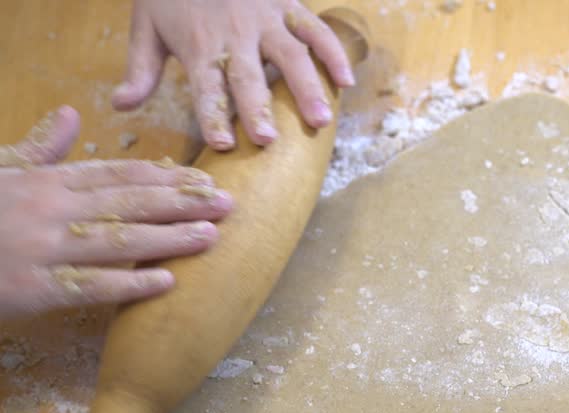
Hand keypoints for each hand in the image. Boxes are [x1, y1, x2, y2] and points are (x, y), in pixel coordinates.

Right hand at [0, 107, 232, 319]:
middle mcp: (49, 211)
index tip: (203, 179)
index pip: (116, 175)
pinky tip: (167, 283)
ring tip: (212, 236)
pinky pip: (89, 286)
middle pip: (128, 203)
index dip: (164, 177)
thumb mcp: (0, 173)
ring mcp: (41, 249)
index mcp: (44, 183)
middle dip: (181, 202)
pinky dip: (130, 284)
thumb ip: (38, 150)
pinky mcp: (33, 289)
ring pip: (118, 241)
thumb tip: (67, 114)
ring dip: (169, 239)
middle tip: (228, 203)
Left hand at [113, 0, 354, 150]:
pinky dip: (333, 54)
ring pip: (290, 55)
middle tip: (268, 139)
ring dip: (306, 88)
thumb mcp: (147, 26)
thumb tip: (122, 106)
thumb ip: (140, 69)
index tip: (222, 144)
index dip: (213, 115)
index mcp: (199, 43)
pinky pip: (316, 30)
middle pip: (248, 75)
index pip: (206, 86)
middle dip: (257, 107)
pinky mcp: (288, 6)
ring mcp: (266, 19)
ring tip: (320, 120)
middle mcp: (234, 33)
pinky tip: (347, 82)